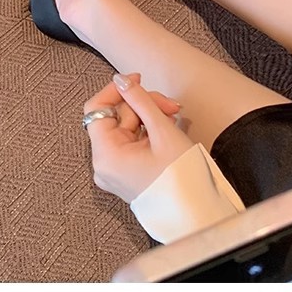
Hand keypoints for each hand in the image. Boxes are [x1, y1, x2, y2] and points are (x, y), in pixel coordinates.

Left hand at [84, 72, 194, 203]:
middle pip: (115, 117)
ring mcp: (114, 171)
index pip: (96, 108)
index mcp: (106, 156)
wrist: (195, 211)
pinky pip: (131, 142)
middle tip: (169, 105)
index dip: (116, 90)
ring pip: (126, 127)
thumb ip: (140, 99)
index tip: (136, 80)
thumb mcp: (161, 130)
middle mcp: (104, 165)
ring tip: (172, 119)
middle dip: (143, 106)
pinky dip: (148, 132)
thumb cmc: (180, 178)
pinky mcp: (125, 173)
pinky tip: (166, 131)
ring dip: (149, 117)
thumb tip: (122, 80)